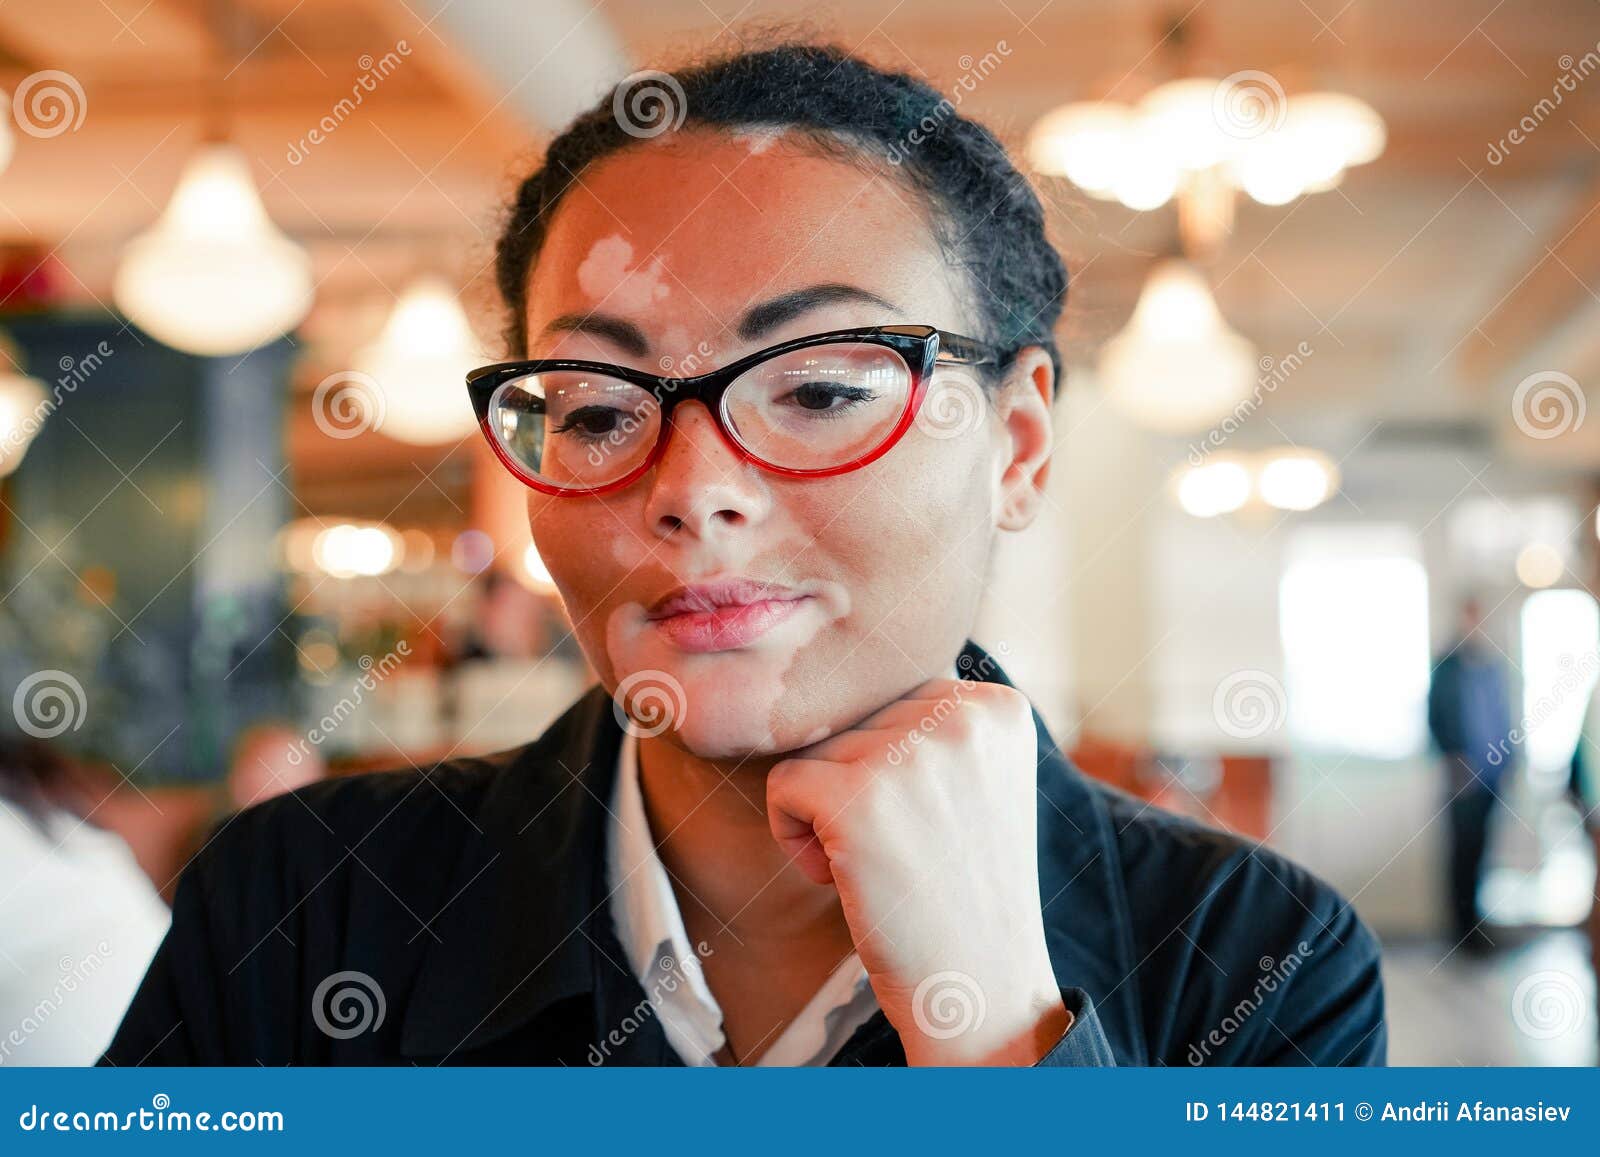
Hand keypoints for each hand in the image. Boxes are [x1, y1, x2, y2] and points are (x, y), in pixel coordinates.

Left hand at [765, 676, 1070, 1064]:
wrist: (978, 984)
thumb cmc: (960, 886)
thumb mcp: (977, 779)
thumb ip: (930, 720)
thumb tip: (837, 666)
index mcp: (999, 705)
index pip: (895, 695)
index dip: (892, 764)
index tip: (933, 822)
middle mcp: (963, 717)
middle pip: (854, 719)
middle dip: (857, 785)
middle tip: (905, 850)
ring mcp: (910, 754)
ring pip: (816, 749)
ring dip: (827, 812)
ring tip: (882, 864)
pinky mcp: (856, 796)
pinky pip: (783, 783)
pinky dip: (794, 834)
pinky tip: (841, 874)